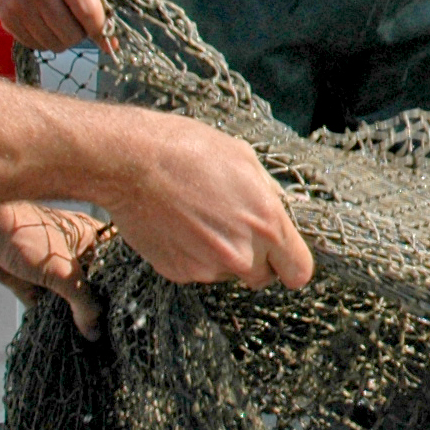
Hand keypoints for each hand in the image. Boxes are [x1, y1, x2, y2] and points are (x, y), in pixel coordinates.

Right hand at [0, 0, 112, 51]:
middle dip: (82, 33)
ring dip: (64, 38)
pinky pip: (34, 45)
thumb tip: (112, 45)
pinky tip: (46, 22)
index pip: (88, 12)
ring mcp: (17, 2)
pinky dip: (45, 39)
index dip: (101, 27)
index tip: (105, 28)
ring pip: (53, 43)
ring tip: (63, 20)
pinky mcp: (5, 15)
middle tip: (80, 20)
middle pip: (71, 34)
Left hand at [0, 199, 110, 338]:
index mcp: (90, 238)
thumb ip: (82, 302)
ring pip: (65, 296)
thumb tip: (94, 331)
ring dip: (71, 316)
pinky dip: (47, 317)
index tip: (131, 316)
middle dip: (96, 309)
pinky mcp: (25, 279)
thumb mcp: (62, 271)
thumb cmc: (23, 233)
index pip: (114, 267)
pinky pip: (41, 303)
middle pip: (91, 285)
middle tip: (110, 336)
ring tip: (87, 344)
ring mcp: (48, 266)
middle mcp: (72, 252)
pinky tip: (58, 336)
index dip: (122, 290)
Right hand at [97, 110, 314, 290]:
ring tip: (201, 218)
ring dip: (222, 255)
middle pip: (263, 278)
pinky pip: (197, 270)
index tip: (283, 256)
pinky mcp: (178, 273)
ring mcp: (207, 268)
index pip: (298, 271)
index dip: (291, 264)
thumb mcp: (244, 159)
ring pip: (228, 273)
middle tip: (236, 231)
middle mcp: (241, 253)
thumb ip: (268, 194)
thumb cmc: (188, 151)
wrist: (131, 162)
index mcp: (266, 223)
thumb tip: (281, 210)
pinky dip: (193, 255)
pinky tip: (180, 224)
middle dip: (257, 260)